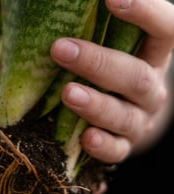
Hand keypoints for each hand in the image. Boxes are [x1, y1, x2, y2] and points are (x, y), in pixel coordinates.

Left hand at [50, 0, 173, 162]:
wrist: (130, 118)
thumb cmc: (115, 78)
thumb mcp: (117, 52)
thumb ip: (99, 36)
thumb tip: (60, 11)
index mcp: (154, 59)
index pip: (166, 31)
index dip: (146, 13)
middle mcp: (151, 90)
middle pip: (136, 77)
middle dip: (97, 63)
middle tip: (60, 49)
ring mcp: (139, 121)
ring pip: (124, 115)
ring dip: (95, 104)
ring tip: (67, 93)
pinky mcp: (124, 146)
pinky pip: (116, 150)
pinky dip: (102, 145)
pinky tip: (86, 137)